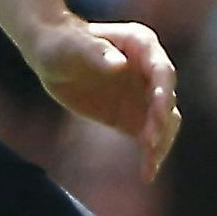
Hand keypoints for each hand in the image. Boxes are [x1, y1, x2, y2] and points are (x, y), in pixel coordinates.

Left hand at [25, 14, 181, 178]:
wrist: (50, 54)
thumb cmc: (62, 42)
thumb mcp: (74, 46)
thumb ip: (97, 52)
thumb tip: (120, 65)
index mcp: (142, 45)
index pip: (162, 72)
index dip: (163, 93)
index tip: (158, 114)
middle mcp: (149, 71)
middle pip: (167, 99)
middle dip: (161, 121)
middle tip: (149, 143)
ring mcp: (143, 95)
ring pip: (165, 121)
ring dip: (161, 141)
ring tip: (150, 164)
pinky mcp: (131, 116)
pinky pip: (148, 137)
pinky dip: (151, 154)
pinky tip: (148, 173)